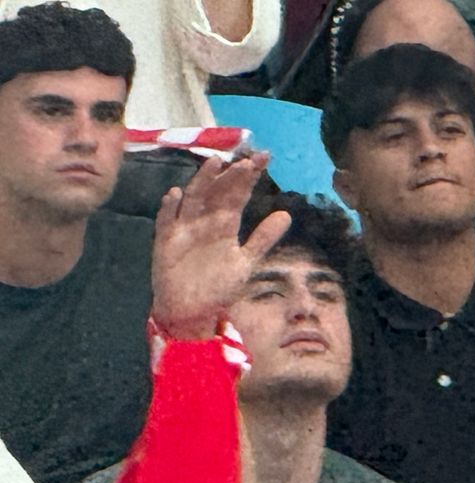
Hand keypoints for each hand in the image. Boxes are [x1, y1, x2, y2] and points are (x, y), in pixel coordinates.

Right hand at [151, 153, 289, 339]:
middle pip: (218, 192)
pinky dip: (170, 208)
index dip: (250, 177)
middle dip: (232, 175)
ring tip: (214, 164)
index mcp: (225, 223)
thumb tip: (286, 214)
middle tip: (248, 160)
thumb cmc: (219, 285)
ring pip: (193, 198)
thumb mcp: (246, 262)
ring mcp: (184, 227)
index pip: (238, 194)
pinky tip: (176, 195)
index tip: (265, 159)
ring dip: (202, 182)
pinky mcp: (166, 240)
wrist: (193, 310)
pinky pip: (166, 221)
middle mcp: (205, 219)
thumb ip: (263, 239)